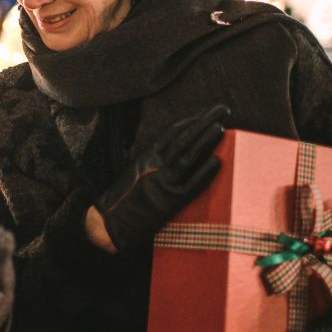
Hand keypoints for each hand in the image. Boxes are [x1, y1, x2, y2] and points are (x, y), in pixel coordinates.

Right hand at [91, 105, 228, 253]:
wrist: (109, 223)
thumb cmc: (123, 199)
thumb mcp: (136, 172)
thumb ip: (154, 161)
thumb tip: (177, 152)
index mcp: (146, 156)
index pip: (173, 132)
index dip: (192, 120)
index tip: (207, 112)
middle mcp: (155, 165)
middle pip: (185, 138)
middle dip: (205, 121)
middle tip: (223, 109)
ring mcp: (163, 182)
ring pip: (189, 156)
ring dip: (207, 141)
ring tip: (222, 128)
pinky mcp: (170, 202)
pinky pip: (191, 185)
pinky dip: (205, 172)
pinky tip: (218, 161)